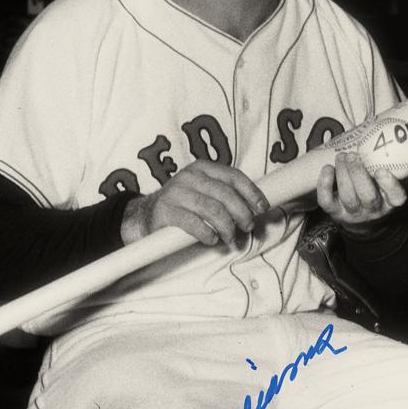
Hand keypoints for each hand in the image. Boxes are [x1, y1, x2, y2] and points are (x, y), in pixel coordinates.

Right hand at [121, 161, 268, 246]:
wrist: (145, 215)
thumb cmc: (182, 206)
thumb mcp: (204, 193)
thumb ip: (225, 196)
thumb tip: (255, 209)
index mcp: (202, 168)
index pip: (233, 176)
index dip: (251, 192)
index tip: (262, 207)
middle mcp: (189, 177)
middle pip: (225, 194)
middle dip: (242, 213)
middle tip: (247, 227)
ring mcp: (176, 193)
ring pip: (212, 209)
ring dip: (227, 227)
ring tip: (230, 237)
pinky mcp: (166, 211)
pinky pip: (193, 223)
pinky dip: (207, 233)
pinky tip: (212, 240)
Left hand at [316, 151, 406, 231]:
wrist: (361, 218)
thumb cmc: (376, 190)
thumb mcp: (387, 180)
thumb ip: (391, 160)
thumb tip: (397, 131)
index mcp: (390, 201)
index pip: (396, 197)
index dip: (389, 185)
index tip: (381, 169)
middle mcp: (373, 210)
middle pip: (368, 196)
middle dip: (358, 174)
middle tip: (352, 156)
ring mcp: (353, 213)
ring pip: (347, 197)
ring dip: (343, 174)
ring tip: (341, 157)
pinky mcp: (335, 212)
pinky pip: (326, 201)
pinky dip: (324, 184)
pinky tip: (328, 168)